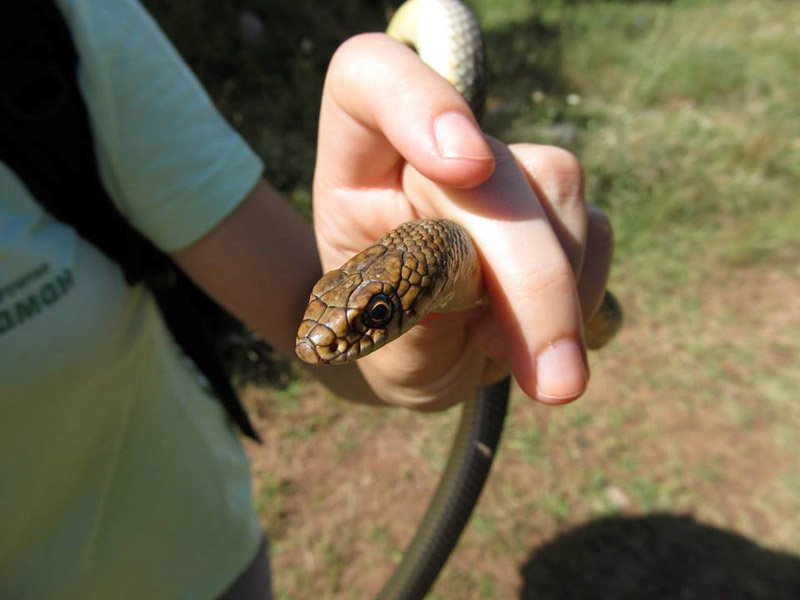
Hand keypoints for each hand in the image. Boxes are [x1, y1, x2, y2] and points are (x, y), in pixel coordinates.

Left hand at [312, 34, 612, 409]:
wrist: (415, 354)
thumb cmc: (376, 338)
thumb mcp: (369, 336)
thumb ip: (411, 304)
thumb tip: (500, 294)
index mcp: (359, 162)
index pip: (370, 80)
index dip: (418, 103)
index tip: (466, 166)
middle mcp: (430, 147)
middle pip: (496, 168)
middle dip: (531, 274)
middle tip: (552, 379)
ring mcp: (500, 170)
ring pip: (558, 187)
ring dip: (558, 292)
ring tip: (505, 353)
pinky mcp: (553, 203)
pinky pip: (596, 230)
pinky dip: (583, 295)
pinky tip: (540, 339)